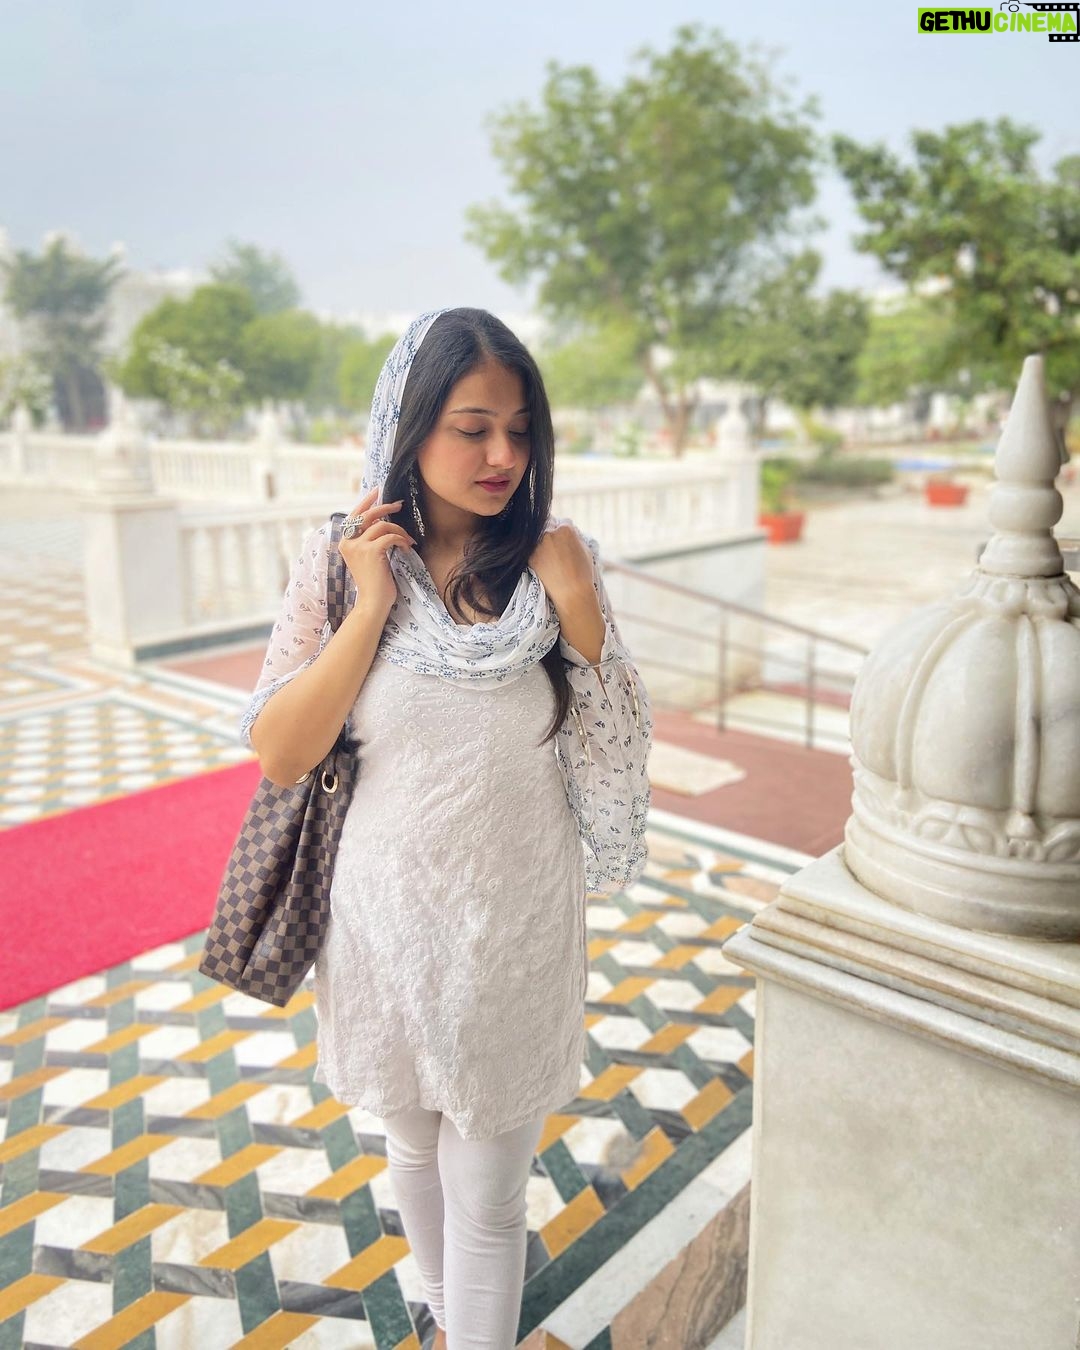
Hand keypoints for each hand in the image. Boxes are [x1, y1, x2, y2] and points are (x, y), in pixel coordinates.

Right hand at [338, 486, 416, 615]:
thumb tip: (382, 519)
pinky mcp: (371, 552)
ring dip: (399, 530)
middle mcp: (348, 542)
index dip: (366, 501)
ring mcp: (358, 546)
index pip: (354, 515)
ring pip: (383, 525)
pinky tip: (406, 549)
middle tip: (399, 505)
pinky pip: (390, 536)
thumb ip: (368, 539)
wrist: (373, 602)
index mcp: (344, 542)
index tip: (378, 491)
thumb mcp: (367, 557)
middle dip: (385, 507)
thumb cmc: (374, 581)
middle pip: (368, 514)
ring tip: (407, 541)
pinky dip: (402, 540)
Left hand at [528, 522, 594, 605]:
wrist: (572, 593)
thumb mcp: (585, 549)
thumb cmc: (583, 573)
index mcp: (566, 529)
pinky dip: (537, 557)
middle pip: (548, 529)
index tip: (564, 542)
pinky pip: (532, 552)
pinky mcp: (530, 557)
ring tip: (551, 561)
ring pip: (539, 541)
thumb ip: (575, 538)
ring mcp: (538, 545)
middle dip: (552, 538)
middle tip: (556, 552)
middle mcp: (550, 533)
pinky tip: (545, 567)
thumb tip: (569, 533)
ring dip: (542, 546)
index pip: (563, 524)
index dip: (564, 534)